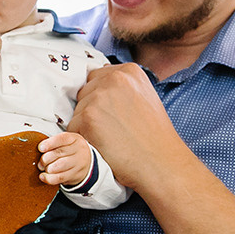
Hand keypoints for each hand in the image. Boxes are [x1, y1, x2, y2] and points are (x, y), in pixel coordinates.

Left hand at [37, 132, 92, 187]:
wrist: (86, 162)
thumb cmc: (71, 150)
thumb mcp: (66, 142)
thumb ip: (54, 143)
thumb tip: (40, 149)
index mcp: (74, 139)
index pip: (62, 139)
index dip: (49, 144)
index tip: (40, 148)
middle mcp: (78, 150)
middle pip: (59, 153)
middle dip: (45, 159)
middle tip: (40, 162)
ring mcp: (78, 163)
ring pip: (59, 166)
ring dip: (47, 168)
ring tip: (43, 168)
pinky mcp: (76, 175)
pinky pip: (60, 177)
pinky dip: (49, 178)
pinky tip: (43, 176)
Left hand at [70, 63, 188, 193]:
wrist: (160, 162)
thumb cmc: (154, 136)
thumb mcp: (145, 97)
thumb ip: (122, 88)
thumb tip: (98, 85)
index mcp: (128, 71)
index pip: (96, 77)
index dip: (101, 98)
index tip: (112, 113)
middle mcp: (113, 79)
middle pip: (85, 92)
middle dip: (93, 110)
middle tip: (113, 128)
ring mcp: (99, 97)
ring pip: (78, 110)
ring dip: (87, 124)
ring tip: (111, 137)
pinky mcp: (88, 117)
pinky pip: (73, 127)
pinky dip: (84, 138)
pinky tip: (104, 145)